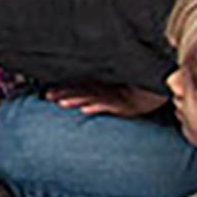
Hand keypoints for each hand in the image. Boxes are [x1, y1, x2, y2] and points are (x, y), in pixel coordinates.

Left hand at [46, 83, 167, 116]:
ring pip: (89, 98)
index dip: (61, 89)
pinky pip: (106, 106)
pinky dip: (96, 107)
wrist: (150, 95)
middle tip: (48, 97)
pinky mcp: (119, 105)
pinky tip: (85, 110)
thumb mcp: (108, 91)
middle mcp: (102, 90)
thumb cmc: (127, 93)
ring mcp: (110, 97)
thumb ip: (92, 91)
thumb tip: (70, 97)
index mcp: (97, 85)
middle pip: (78, 91)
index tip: (46, 94)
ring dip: (75, 100)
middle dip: (63, 94)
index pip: (75, 86)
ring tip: (62, 103)